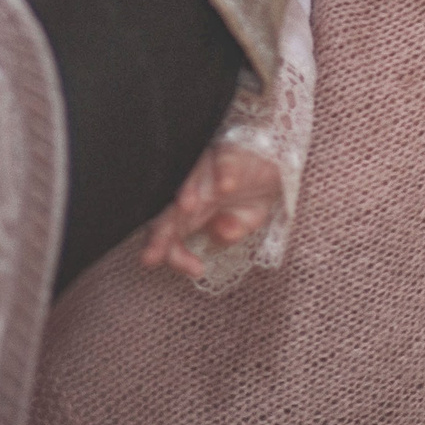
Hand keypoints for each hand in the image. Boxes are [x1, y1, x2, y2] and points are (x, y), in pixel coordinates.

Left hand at [142, 145, 283, 280]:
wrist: (272, 163)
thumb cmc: (249, 194)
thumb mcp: (242, 224)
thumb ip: (229, 234)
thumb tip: (221, 232)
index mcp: (191, 212)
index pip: (171, 234)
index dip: (175, 254)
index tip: (196, 270)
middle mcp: (195, 190)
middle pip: (172, 210)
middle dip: (162, 232)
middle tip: (152, 254)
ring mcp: (210, 170)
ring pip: (194, 179)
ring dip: (189, 192)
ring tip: (186, 207)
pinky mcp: (230, 154)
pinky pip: (225, 162)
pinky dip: (225, 172)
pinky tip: (226, 186)